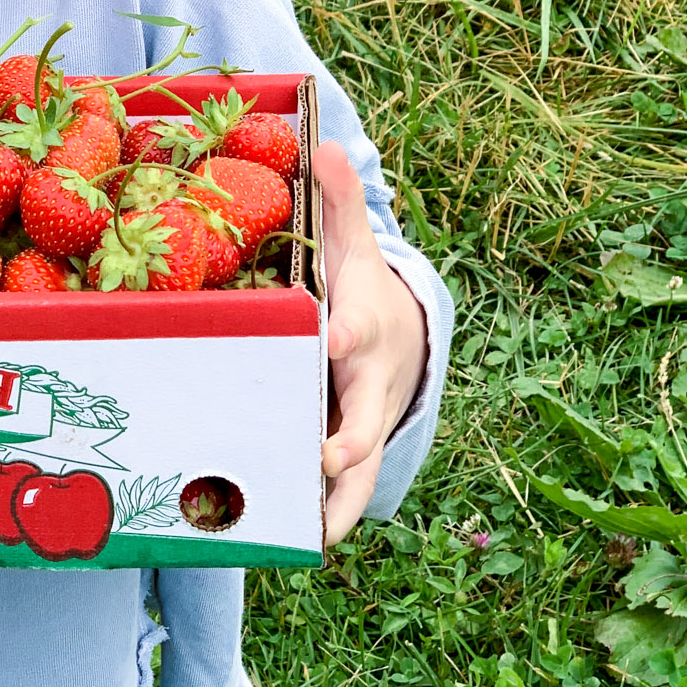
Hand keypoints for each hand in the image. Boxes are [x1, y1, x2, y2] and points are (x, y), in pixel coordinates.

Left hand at [311, 140, 428, 545]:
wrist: (402, 339)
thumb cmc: (359, 290)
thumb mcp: (351, 246)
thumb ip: (336, 204)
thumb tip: (327, 140)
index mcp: (359, 329)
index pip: (355, 328)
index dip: (344, 333)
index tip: (333, 336)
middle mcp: (366, 387)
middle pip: (364, 417)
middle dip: (348, 438)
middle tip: (325, 457)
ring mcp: (361, 427)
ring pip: (359, 474)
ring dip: (338, 503)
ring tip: (309, 536)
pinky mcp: (349, 460)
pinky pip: (340, 495)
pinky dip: (320, 520)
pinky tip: (283, 545)